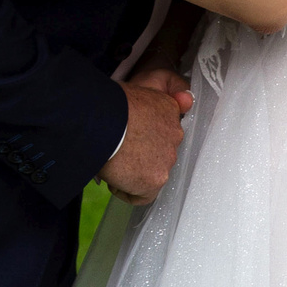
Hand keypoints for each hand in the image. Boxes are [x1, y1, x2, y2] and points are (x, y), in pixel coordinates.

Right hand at [99, 71, 191, 205]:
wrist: (105, 122)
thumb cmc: (110, 104)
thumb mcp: (136, 90)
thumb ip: (155, 97)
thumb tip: (181, 100)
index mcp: (169, 109)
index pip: (164, 129)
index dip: (145, 136)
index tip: (130, 137)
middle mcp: (175, 134)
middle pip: (159, 152)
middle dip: (141, 155)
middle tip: (119, 151)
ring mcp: (167, 159)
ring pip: (151, 173)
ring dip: (134, 172)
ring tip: (112, 162)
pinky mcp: (155, 180)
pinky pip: (142, 195)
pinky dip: (126, 191)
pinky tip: (114, 180)